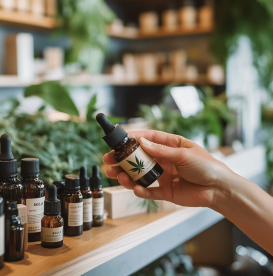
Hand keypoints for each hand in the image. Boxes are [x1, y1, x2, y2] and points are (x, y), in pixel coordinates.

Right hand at [103, 130, 231, 207]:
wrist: (219, 189)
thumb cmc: (206, 166)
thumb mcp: (184, 154)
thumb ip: (161, 151)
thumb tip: (142, 142)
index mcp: (170, 146)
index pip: (149, 139)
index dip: (134, 137)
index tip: (119, 138)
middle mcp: (164, 160)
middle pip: (139, 158)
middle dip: (123, 159)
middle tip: (108, 160)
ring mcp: (163, 176)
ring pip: (140, 175)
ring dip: (127, 175)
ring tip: (116, 176)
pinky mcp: (165, 191)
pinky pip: (150, 191)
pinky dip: (141, 191)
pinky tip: (135, 189)